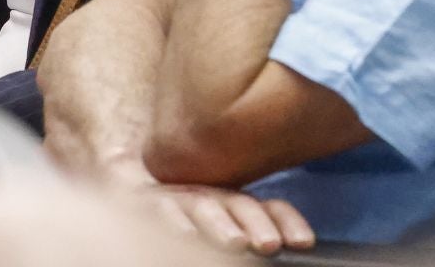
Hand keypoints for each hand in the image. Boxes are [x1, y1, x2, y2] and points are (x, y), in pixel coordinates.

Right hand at [148, 186, 314, 256]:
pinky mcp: (145, 200)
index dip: (286, 221)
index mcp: (234, 205)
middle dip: (257, 224)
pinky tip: (185, 233)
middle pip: (240, 205)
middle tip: (270, 244)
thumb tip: (298, 241)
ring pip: (205, 207)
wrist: (130, 189)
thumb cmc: (184, 217)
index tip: (303, 242)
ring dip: (221, 223)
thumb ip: (250, 227)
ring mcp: (179, 198)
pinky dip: (173, 218)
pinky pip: (160, 207)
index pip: (268, 209)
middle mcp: (211, 197)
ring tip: (237, 242)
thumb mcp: (219, 225)